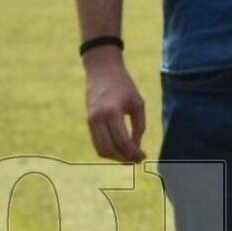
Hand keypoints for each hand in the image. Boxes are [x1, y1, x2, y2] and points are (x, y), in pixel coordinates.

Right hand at [82, 48, 145, 162]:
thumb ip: (139, 126)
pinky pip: (97, 143)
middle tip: (136, 159)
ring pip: (101, 149)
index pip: (122, 142)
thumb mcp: (137, 103)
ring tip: (128, 156)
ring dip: (115, 157)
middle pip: (110, 149)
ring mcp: (91, 121)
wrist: (102, 70)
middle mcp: (98, 118)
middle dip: (124, 158)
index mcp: (113, 112)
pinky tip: (119, 149)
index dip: (133, 153)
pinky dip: (108, 150)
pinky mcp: (88, 122)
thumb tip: (135, 148)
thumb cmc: (124, 85)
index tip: (143, 156)